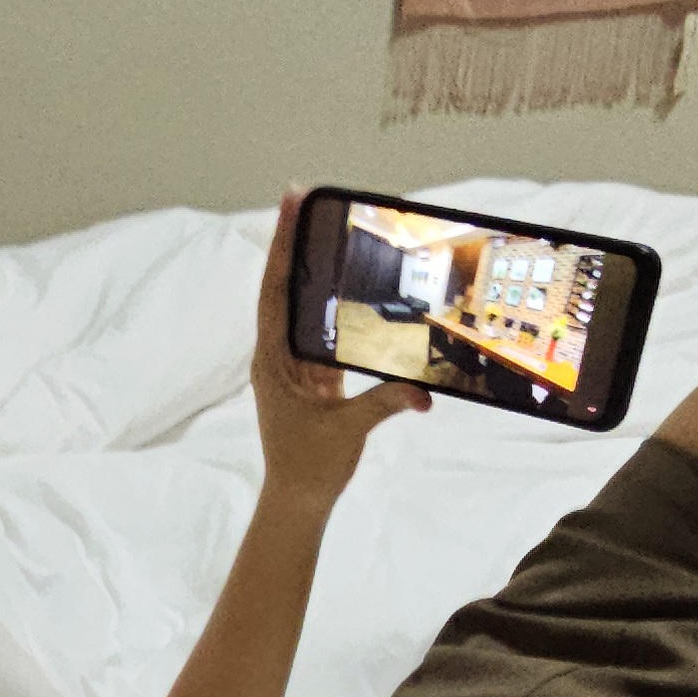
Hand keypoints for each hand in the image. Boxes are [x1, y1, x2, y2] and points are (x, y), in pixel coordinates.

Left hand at [252, 186, 429, 504]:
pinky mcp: (313, 373)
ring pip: (300, 303)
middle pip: (283, 286)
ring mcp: (294, 362)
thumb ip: (385, 403)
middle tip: (302, 196)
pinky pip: (321, 326)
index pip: (274, 291)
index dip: (282, 246)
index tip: (288, 204)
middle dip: (291, 241)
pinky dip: (331, 299)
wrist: (299, 499)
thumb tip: (425, 392)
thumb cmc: (311, 468)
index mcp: (272, 361)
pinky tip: (343, 274)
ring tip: (321, 223)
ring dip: (308, 266)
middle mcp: (277, 354)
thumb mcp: (348, 431)